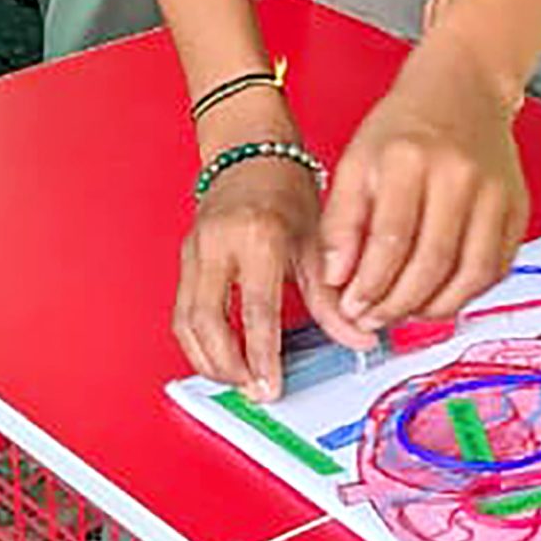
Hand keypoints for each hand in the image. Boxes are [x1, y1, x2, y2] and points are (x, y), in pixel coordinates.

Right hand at [175, 154, 370, 399]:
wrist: (250, 151)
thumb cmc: (283, 188)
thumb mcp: (314, 240)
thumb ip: (331, 296)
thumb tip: (359, 338)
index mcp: (256, 236)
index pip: (256, 309)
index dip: (261, 355)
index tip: (270, 386)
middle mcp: (217, 244)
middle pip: (207, 322)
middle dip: (227, 365)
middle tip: (253, 389)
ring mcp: (194, 251)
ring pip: (186, 322)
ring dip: (207, 360)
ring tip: (238, 380)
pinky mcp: (184, 259)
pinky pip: (181, 311)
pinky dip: (196, 342)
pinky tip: (219, 357)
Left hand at [316, 30, 529, 334]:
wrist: (463, 88)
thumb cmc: (406, 125)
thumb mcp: (356, 160)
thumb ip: (340, 221)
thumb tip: (336, 278)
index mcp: (409, 158)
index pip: (390, 242)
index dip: (369, 286)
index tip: (352, 305)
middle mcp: (458, 175)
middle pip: (431, 265)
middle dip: (397, 306)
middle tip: (375, 318)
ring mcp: (494, 193)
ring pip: (469, 276)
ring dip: (434, 309)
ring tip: (405, 313)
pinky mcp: (518, 208)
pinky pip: (496, 269)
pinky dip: (468, 294)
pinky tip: (440, 296)